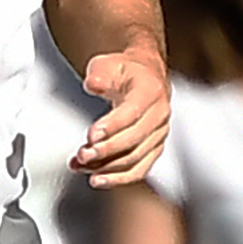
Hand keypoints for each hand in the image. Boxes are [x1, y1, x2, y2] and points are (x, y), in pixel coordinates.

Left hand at [73, 45, 170, 187]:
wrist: (146, 77)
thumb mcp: (108, 64)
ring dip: (107, 167)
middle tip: (83, 154)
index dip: (112, 126)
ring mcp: (158, 134)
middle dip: (106, 150)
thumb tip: (93, 84)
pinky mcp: (153, 149)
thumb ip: (99, 74)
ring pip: (136, 158)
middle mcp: (159, 115)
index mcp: (151, 91)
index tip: (91, 135)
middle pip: (135, 139)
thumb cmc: (127, 73)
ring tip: (83, 167)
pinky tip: (98, 179)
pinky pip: (138, 169)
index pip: (132, 112)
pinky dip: (118, 178)